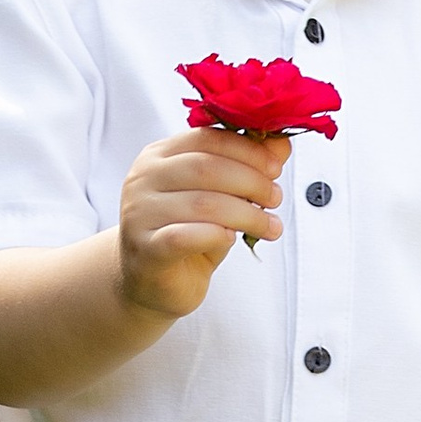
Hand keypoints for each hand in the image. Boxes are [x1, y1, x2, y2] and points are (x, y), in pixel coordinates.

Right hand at [116, 128, 287, 318]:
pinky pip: (184, 237)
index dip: (247, 151)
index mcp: (159, 156)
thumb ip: (246, 168)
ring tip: (269, 225)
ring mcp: (139, 214)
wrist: (153, 282)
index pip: (206, 139)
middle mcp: (143, 179)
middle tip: (275, 198)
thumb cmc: (187, 234)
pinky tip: (232, 239)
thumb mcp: (220, 197)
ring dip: (246, 214)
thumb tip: (281, 143)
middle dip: (251, 181)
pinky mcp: (145, 249)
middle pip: (206, 168)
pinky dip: (216, 235)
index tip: (275, 168)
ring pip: (202, 204)